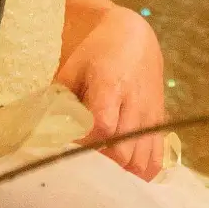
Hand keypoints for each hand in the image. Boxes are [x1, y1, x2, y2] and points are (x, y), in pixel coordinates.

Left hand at [57, 0, 166, 179]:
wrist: (132, 38)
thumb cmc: (96, 53)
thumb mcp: (72, 70)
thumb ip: (61, 101)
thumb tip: (48, 133)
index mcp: (111, 86)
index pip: (103, 127)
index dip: (87, 141)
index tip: (74, 140)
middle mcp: (135, 104)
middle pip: (122, 151)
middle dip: (102, 161)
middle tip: (87, 155)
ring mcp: (151, 116)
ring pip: (140, 161)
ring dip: (120, 169)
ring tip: (105, 161)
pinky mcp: (160, 124)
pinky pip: (156, 159)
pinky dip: (141, 170)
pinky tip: (125, 166)